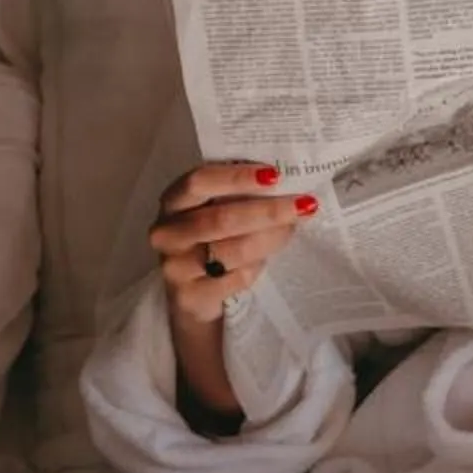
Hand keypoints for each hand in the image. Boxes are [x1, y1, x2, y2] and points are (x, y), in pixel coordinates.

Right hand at [150, 161, 316, 330]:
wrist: (191, 296)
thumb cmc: (210, 242)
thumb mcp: (213, 212)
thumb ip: (236, 195)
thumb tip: (284, 181)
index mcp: (173, 202)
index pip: (199, 182)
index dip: (236, 177)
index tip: (274, 175)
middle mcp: (167, 233)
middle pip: (222, 218)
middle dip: (269, 211)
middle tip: (306, 204)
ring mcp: (176, 267)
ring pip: (234, 250)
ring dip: (271, 238)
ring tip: (293, 228)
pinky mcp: (191, 296)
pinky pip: (238, 277)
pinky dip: (258, 266)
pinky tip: (265, 260)